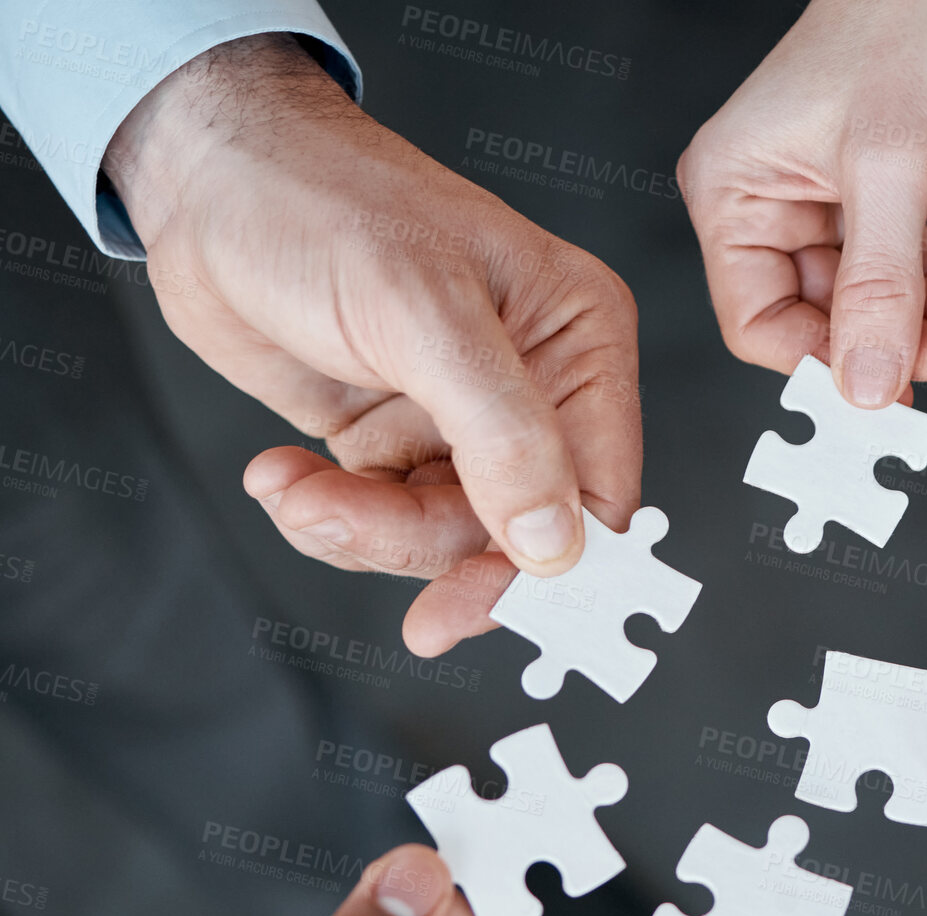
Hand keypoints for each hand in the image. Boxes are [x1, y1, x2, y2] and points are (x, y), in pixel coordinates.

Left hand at [105, 35, 640, 655]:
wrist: (210, 181)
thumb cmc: (322, 202)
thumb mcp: (423, 313)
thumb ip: (503, 433)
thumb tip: (557, 545)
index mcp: (577, 344)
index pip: (598, 493)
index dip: (544, 566)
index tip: (468, 605)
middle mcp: (534, 393)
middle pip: (513, 534)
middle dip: (418, 543)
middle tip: (341, 524)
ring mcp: (464, 426)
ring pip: (440, 539)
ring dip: (359, 530)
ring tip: (291, 485)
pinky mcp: (399, 444)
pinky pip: (384, 525)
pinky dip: (327, 518)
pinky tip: (282, 473)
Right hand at [678, 0, 926, 406]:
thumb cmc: (907, 18)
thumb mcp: (891, 166)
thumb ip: (880, 286)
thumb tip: (869, 385)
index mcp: (735, 194)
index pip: (760, 321)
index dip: (823, 362)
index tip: (888, 389)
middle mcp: (771, 207)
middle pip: (828, 320)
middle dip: (905, 342)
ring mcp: (827, 209)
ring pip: (879, 304)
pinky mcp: (880, 204)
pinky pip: (914, 272)